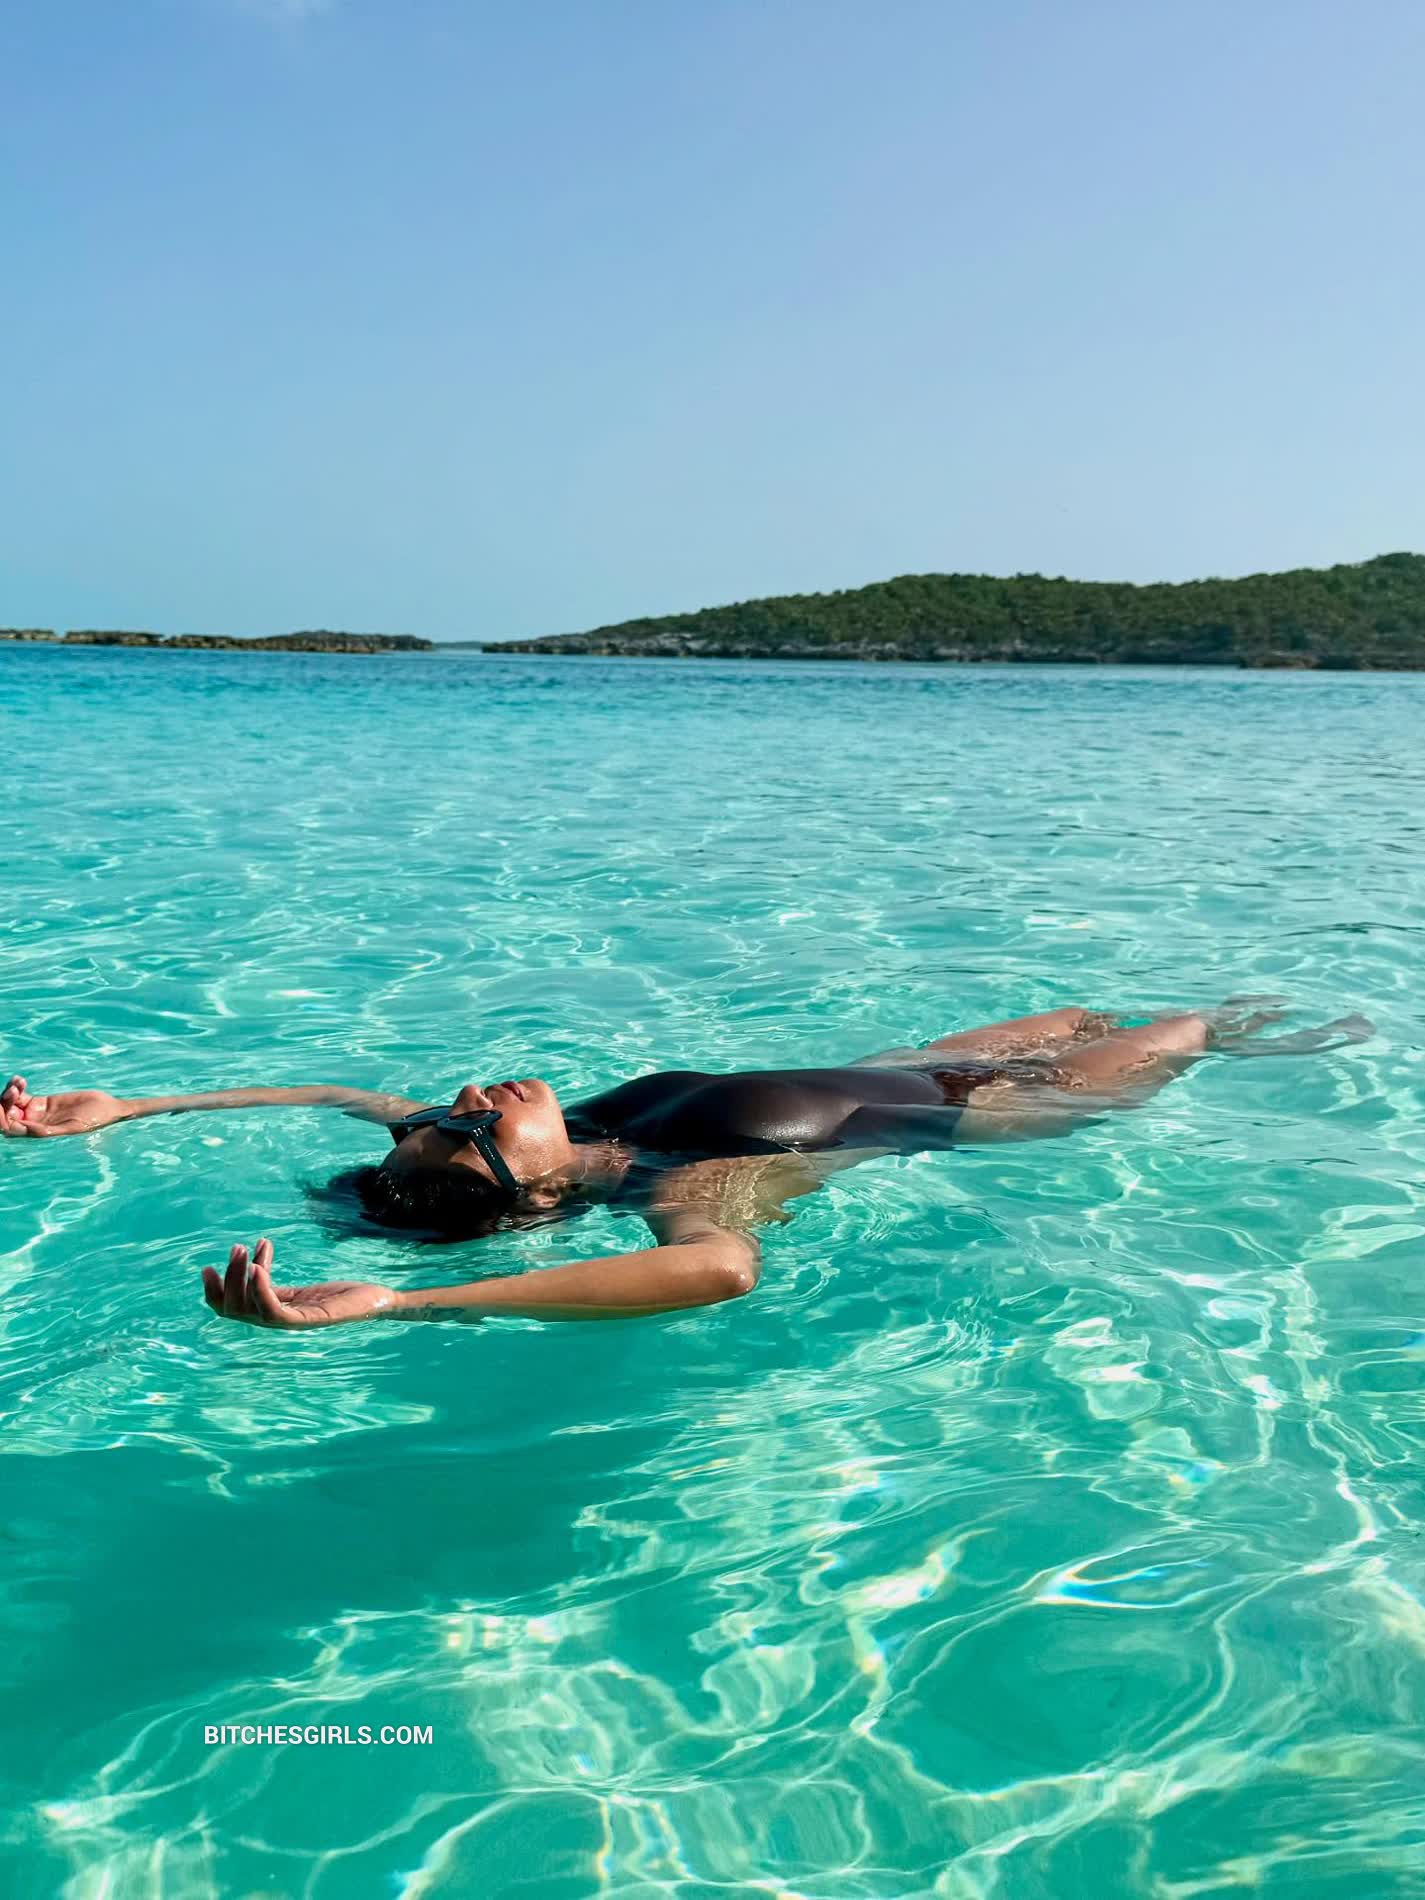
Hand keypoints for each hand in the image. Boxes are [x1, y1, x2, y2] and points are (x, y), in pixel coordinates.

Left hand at [1, 1076, 127, 1137]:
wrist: (107, 1108)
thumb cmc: (94, 1121)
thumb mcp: (71, 1127)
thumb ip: (46, 1130)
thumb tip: (19, 1127)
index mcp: (38, 1135)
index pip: (10, 1128)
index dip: (2, 1118)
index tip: (4, 1105)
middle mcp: (32, 1125)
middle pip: (7, 1115)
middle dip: (4, 1102)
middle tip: (13, 1089)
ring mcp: (35, 1113)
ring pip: (11, 1103)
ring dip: (10, 1092)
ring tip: (19, 1082)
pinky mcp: (41, 1101)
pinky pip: (21, 1094)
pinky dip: (16, 1086)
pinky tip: (20, 1079)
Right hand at [201, 1239, 399, 1329]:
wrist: (378, 1303)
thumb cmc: (342, 1296)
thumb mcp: (301, 1288)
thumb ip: (276, 1279)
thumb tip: (257, 1252)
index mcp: (272, 1314)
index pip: (232, 1310)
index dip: (215, 1292)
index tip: (207, 1266)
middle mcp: (278, 1322)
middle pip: (234, 1309)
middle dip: (227, 1278)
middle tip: (234, 1247)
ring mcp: (292, 1323)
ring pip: (249, 1309)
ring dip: (241, 1278)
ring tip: (242, 1249)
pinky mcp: (309, 1320)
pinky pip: (275, 1311)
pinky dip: (261, 1290)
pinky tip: (257, 1267)